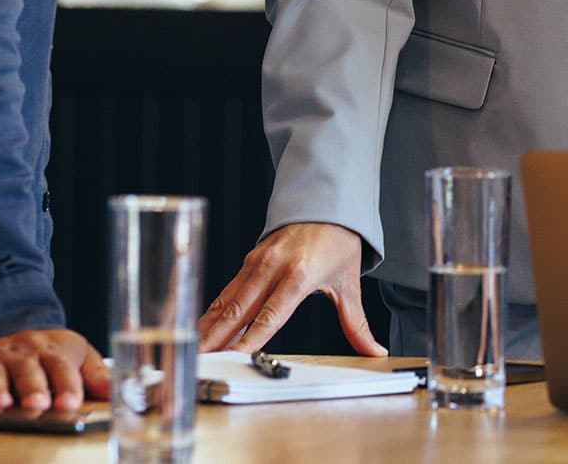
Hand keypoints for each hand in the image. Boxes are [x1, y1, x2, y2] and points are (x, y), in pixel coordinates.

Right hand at [0, 328, 110, 411]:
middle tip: (38, 404)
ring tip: (2, 404)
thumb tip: (118, 393)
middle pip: (29, 369)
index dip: (68, 385)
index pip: (63, 366)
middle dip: (33, 387)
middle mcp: (23, 353)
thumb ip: (95, 375)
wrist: (1, 327)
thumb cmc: (45, 353)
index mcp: (52, 350)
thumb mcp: (76, 356)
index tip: (71, 403)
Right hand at [197, 222, 383, 354]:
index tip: (234, 359)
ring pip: (226, 302)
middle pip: (238, 311)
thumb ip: (357, 323)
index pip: (270, 316)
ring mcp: (256, 263)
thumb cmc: (339, 242)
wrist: (328, 204)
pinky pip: (226, 291)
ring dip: (207, 328)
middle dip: (216, 340)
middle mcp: (272, 269)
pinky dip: (210, 312)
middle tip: (198, 363)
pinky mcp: (248, 261)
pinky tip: (199, 330)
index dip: (249, 340)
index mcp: (299, 276)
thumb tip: (375, 351)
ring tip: (192, 353)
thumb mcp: (349, 284)